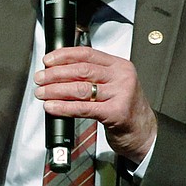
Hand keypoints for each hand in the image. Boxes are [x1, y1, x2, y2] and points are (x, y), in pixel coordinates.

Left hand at [34, 47, 157, 162]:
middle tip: (41, 78)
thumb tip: (59, 71)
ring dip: (56, 90)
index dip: (64, 55)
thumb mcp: (114, 84)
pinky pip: (84, 108)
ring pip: (81, 88)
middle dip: (56, 73)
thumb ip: (93, 76)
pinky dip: (64, 107)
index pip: (87, 53)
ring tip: (42, 93)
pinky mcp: (116, 112)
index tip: (48, 60)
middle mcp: (121, 77)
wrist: (145, 132)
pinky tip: (52, 107)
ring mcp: (120, 94)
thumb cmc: (126, 108)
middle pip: (82, 70)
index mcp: (119, 65)